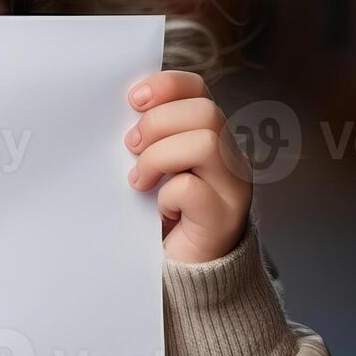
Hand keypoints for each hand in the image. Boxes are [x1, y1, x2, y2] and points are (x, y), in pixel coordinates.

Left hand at [122, 70, 250, 263]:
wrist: (184, 269)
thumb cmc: (162, 212)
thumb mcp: (153, 165)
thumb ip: (148, 137)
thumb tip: (122, 110)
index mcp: (210, 134)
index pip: (197, 89)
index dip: (166, 86)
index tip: (133, 99)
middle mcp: (231, 156)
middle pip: (205, 112)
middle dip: (158, 123)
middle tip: (131, 146)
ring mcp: (233, 187)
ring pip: (206, 143)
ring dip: (160, 157)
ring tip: (140, 179)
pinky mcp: (224, 219)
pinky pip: (194, 188)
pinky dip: (168, 194)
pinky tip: (160, 209)